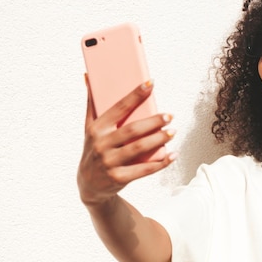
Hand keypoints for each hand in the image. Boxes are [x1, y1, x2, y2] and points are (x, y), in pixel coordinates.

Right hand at [77, 76, 176, 206]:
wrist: (89, 185)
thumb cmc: (94, 150)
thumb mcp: (89, 129)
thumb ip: (92, 104)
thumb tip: (88, 76)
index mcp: (96, 129)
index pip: (118, 108)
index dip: (134, 95)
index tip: (150, 83)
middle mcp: (101, 145)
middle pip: (132, 130)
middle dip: (153, 121)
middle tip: (169, 116)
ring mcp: (109, 163)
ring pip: (139, 148)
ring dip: (158, 139)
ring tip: (173, 132)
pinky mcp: (118, 178)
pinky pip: (144, 170)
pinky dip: (160, 163)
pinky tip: (173, 155)